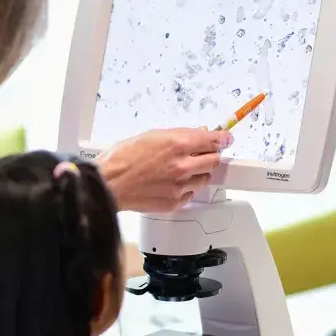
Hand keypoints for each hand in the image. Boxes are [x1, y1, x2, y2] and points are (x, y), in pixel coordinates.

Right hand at [96, 128, 232, 211]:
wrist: (108, 184)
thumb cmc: (122, 159)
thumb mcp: (151, 135)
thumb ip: (179, 135)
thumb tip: (198, 134)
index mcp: (178, 144)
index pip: (214, 141)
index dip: (223, 139)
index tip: (226, 139)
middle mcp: (183, 166)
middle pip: (214, 160)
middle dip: (211, 155)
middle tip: (203, 153)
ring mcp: (180, 186)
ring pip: (204, 178)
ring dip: (198, 173)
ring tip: (180, 170)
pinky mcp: (175, 202)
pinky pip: (190, 194)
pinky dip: (185, 188)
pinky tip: (171, 183)